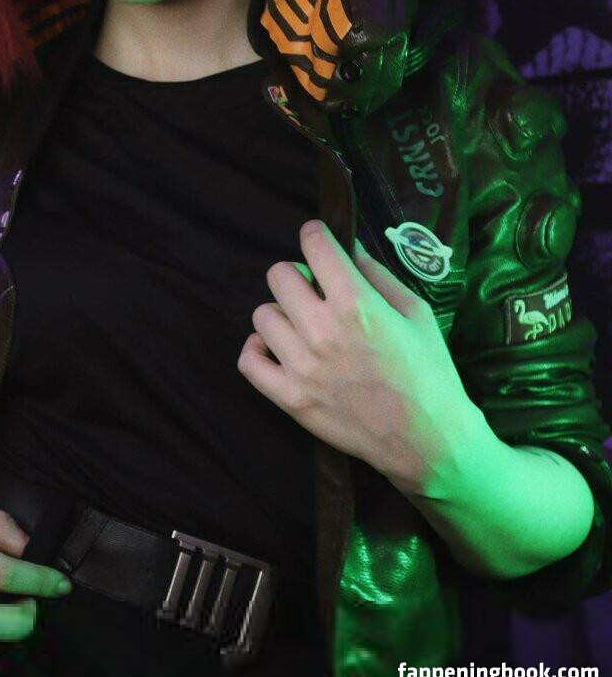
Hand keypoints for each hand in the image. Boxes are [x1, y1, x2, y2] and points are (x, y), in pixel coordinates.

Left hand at [237, 220, 477, 496]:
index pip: (315, 246)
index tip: (319, 239)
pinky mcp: (289, 397)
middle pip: (279, 275)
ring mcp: (301, 366)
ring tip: (303, 327)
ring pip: (262, 315)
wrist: (429, 440)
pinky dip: (258, 350)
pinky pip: (248, 360)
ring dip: (281, 314)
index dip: (316, 235)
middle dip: (297, 275)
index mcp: (356, 303)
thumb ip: (378, 275)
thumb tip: (349, 246)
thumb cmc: (429, 372)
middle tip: (315, 291)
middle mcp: (321, 330)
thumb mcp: (416, 313)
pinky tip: (278, 349)